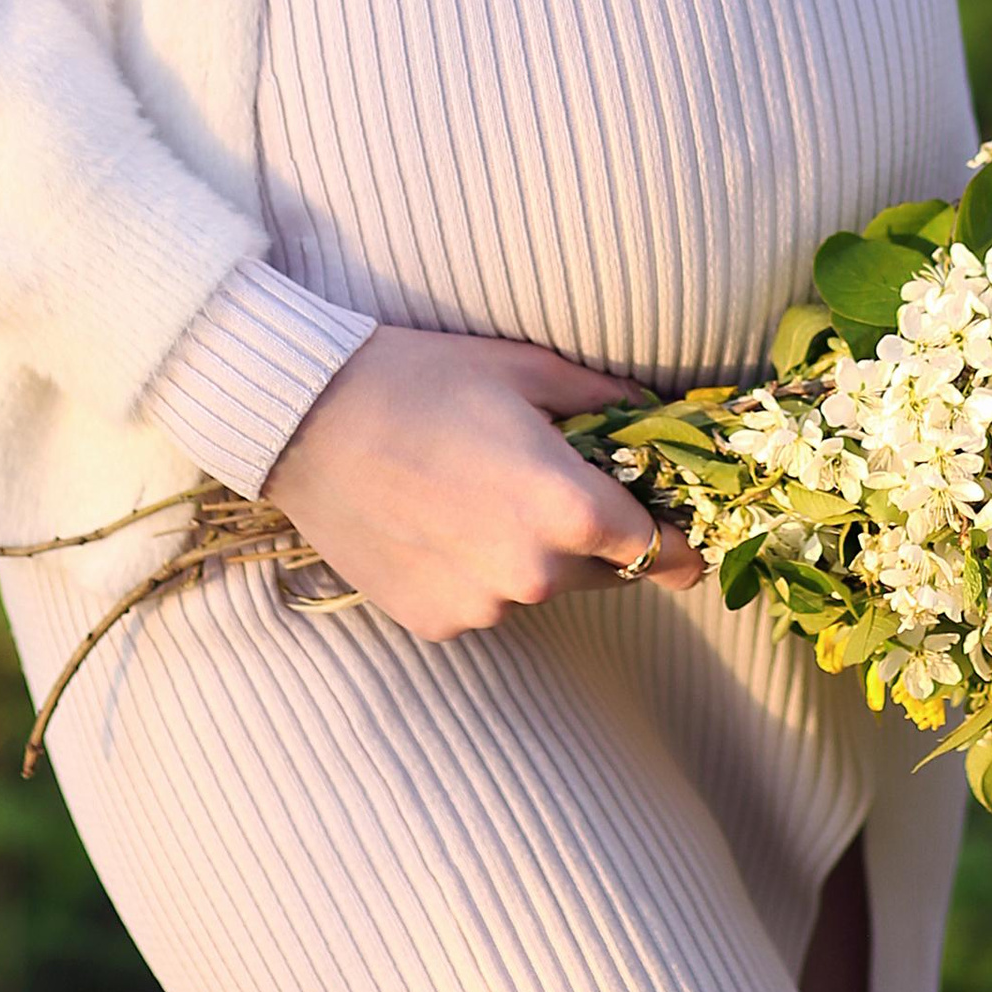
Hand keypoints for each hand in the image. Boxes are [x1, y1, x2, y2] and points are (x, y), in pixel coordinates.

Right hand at [264, 326, 704, 638]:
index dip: (682, 540)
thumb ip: (605, 403)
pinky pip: (484, 601)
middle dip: (600, 538)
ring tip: (481, 494)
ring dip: (534, 555)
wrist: (306, 419)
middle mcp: (535, 574)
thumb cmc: (421, 379)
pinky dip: (477, 571)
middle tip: (559, 485)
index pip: (664, 550)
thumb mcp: (525, 369)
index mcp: (570, 510)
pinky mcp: (436, 622)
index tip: (684, 532)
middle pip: (606, 572)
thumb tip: (658, 418)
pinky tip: (439, 521)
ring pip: (541, 587)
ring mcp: (483, 607)